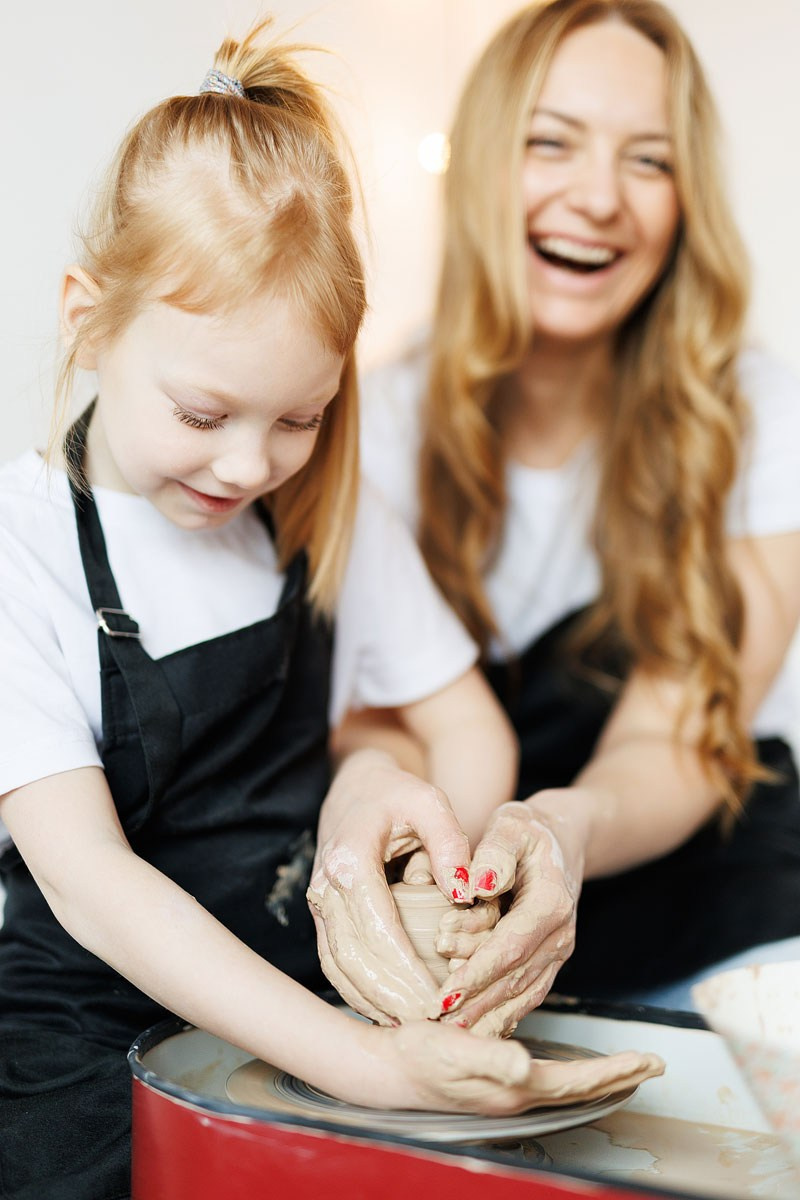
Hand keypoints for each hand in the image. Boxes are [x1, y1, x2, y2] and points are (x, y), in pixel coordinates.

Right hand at [307, 750, 472, 1024]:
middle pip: (353, 957)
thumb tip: (464, 891)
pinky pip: (335, 964)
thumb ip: (450, 842)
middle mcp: (325, 887)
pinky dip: (359, 993)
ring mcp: (320, 905)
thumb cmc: (396, 795)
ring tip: (412, 1030)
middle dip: (390, 997)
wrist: (357, 789)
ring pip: (338, 967)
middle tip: (430, 1027)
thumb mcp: (429, 801)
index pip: (377, 928)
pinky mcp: (324, 917)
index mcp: (349, 859)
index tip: (436, 999)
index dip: (404, 969)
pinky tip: (390, 1013)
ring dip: (372, 1002)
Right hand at [351, 1020, 663, 1113]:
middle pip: (579, 1088)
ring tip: (626, 1066)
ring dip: (599, 1076)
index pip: (577, 1080)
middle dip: (618, 1077)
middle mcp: (515, 1093)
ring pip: (566, 1085)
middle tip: (653, 1064)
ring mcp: (505, 1090)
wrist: (386, 1068)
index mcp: (513, 1086)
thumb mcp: (452, 1051)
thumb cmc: (417, 1056)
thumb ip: (490, 1059)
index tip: (648, 1061)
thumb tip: (527, 1067)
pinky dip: (572, 1073)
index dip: (614, 1071)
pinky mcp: (494, 1082)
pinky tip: (572, 1067)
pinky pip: (547, 1080)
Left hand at [436, 797, 584, 1036]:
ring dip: (484, 1016)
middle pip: (514, 979)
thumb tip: (477, 885)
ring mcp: (556, 954)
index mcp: (552, 903)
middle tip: (433, 1019)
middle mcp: (560, 936)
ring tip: (445, 1032)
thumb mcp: (512, 826)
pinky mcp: (546, 964)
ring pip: (520, 996)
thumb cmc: (528, 831)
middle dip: (473, 1002)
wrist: (560, 839)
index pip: (511, 946)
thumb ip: (495, 853)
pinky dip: (498, 1016)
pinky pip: (523, 997)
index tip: (445, 993)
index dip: (477, 972)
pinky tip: (471, 1031)